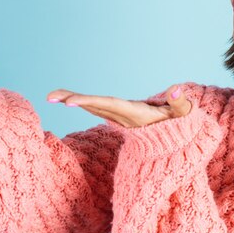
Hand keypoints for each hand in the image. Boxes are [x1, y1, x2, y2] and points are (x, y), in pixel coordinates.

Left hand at [46, 85, 192, 127]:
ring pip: (93, 107)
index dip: (90, 102)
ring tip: (51, 96)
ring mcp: (120, 118)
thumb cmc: (180, 124)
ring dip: (72, 101)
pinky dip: (82, 102)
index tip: (70, 102)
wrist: (175, 143)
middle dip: (73, 101)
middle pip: (95, 106)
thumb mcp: (184, 113)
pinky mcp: (119, 116)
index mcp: (134, 114)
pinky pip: (97, 108)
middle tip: (50, 97)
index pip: (109, 105)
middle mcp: (123, 117)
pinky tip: (66, 99)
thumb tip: (175, 89)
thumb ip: (180, 101)